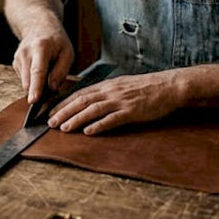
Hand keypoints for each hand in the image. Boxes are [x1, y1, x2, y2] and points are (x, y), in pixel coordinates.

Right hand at [12, 29, 73, 103]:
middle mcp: (25, 52)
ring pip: (26, 83)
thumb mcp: (67, 53)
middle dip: (39, 90)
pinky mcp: (15, 63)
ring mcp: (18, 58)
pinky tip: (39, 69)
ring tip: (47, 71)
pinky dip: (33, 80)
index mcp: (40, 48)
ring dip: (37, 84)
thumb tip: (52, 89)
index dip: (36, 87)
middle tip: (53, 85)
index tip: (33, 100)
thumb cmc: (56, 41)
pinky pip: (24, 80)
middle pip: (28, 81)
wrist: (39, 27)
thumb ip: (61, 71)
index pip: (37, 71)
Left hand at [48, 70, 181, 134]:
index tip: (51, 111)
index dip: (64, 103)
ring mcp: (121, 101)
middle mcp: (111, 92)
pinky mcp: (132, 111)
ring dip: (77, 119)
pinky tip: (89, 132)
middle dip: (64, 112)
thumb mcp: (123, 86)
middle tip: (50, 123)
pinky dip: (99, 125)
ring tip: (64, 128)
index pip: (80, 94)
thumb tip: (90, 100)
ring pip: (94, 109)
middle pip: (82, 101)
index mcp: (108, 86)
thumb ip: (107, 92)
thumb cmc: (146, 88)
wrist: (169, 86)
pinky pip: (113, 119)